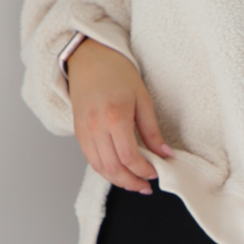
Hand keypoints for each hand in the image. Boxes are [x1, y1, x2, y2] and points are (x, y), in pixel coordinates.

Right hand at [66, 37, 173, 191]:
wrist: (89, 57)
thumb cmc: (117, 73)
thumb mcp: (143, 98)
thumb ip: (152, 130)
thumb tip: (165, 154)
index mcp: (115, 116)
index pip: (129, 157)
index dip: (144, 170)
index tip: (156, 172)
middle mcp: (96, 127)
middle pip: (113, 168)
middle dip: (131, 182)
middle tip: (146, 187)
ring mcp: (84, 130)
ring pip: (99, 168)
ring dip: (117, 181)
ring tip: (133, 183)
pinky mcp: (78, 132)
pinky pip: (90, 159)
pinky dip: (104, 171)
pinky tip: (118, 172)